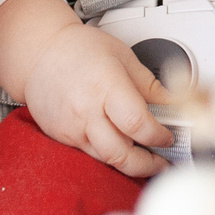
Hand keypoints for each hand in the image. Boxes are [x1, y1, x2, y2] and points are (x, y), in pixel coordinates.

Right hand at [21, 20, 175, 178]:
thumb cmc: (79, 49)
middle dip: (148, 165)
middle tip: (163, 161)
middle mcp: (86, 110)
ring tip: (146, 158)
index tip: (169, 135)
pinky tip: (120, 147)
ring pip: (106, 160)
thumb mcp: (123, 56)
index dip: (159, 136)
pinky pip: (90, 154)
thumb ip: (150, 85)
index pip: (138, 124)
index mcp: (106, 86)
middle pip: (121, 155)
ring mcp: (71, 127)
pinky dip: (109, 155)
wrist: (40, 52)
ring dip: (130, 165)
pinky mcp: (62, 137)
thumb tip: (174, 104)